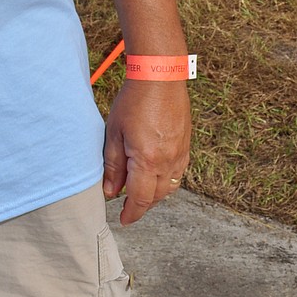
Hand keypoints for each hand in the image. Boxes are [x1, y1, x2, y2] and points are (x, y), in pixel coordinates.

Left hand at [102, 79, 190, 224]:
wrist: (160, 77)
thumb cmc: (134, 101)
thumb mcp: (114, 132)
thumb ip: (113, 165)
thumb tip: (111, 191)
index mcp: (147, 160)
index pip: (139, 199)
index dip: (131, 213)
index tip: (124, 220)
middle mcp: (167, 162)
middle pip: (156, 196)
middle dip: (142, 206)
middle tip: (128, 207)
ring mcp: (180, 154)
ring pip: (169, 187)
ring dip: (154, 195)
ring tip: (139, 192)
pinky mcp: (186, 145)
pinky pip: (178, 173)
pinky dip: (166, 181)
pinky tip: (155, 175)